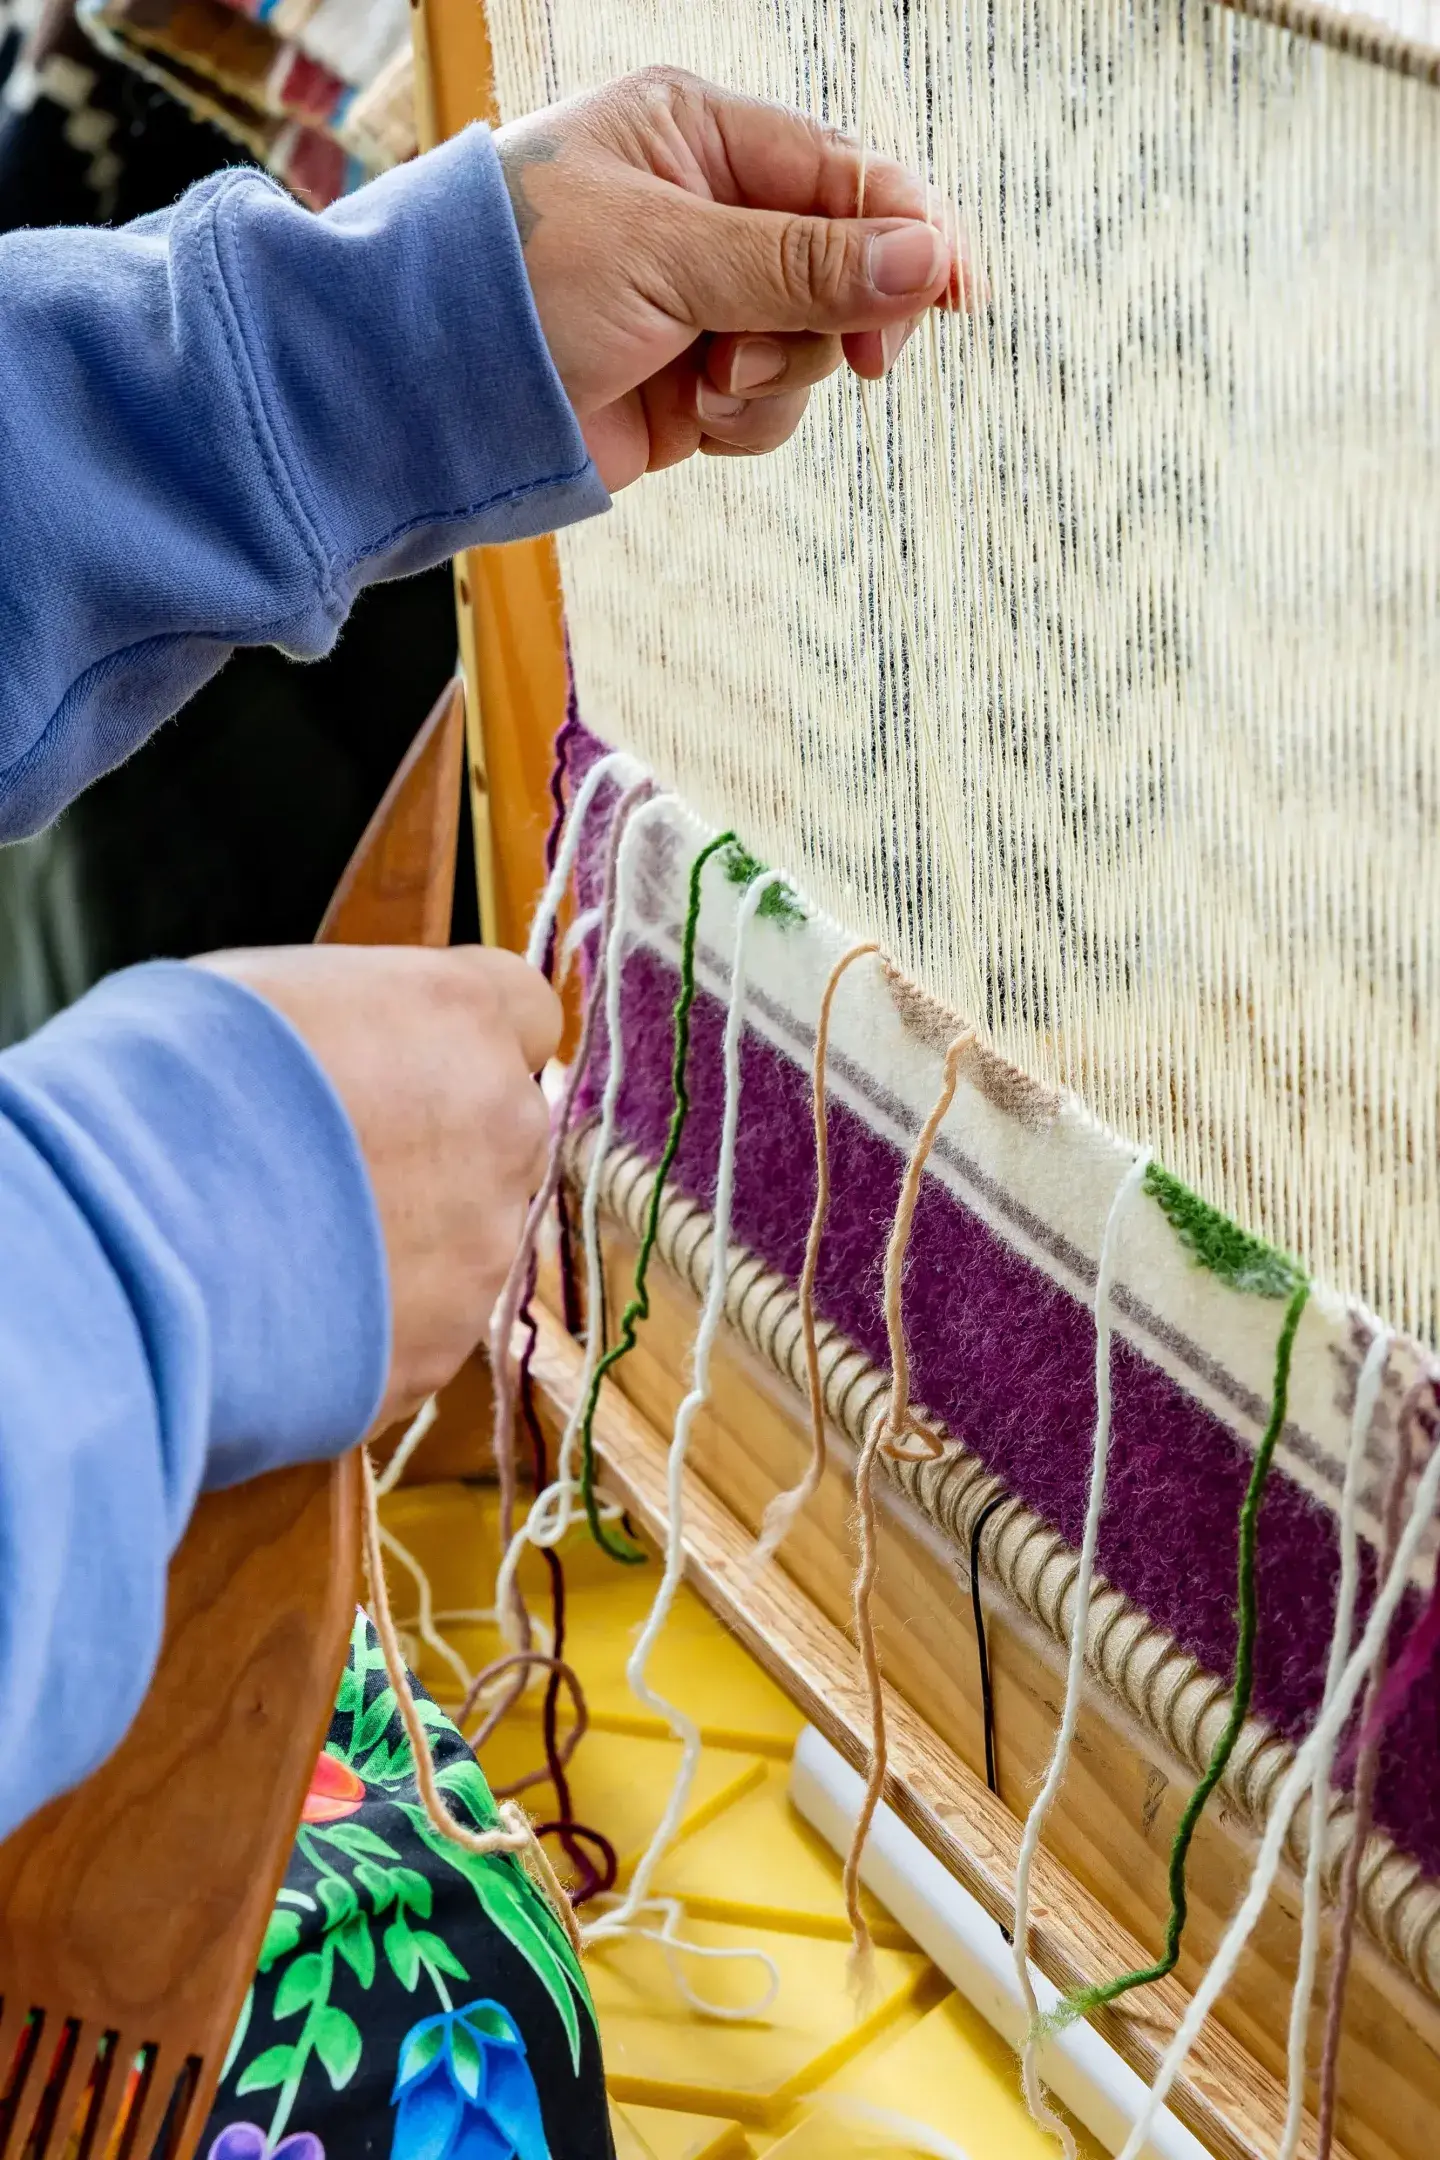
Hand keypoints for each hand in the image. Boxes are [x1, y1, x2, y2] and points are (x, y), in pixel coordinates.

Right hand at [195, 946, 560, 1428]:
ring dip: (405, 1237)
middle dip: (440, 1143)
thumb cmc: (160, 1086)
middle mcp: (498, 1128)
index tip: (414, 1056)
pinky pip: (420, 1324)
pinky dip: (370, 1317)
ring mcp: (481, 1248)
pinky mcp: (441, 1348)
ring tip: (291, 1243)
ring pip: (469, 1235)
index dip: (469, 1036)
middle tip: (335, 1161)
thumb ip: (355, 1023)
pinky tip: (286, 1307)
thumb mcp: (257, 997)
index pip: (526, 1010)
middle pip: (504, 1129)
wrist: (118, 1241)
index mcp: (458, 1016)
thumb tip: (357, 1049)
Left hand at [495, 66, 978, 489]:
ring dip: (776, 379)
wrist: (419, 398)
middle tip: (854, 359)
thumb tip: (930, 258)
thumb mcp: (668, 254)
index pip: (845, 176)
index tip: (955, 295)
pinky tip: (689, 419)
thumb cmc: (516, 282)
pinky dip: (743, 423)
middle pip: (843, 268)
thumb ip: (802, 263)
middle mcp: (705, 214)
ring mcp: (698, 306)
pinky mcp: (684, 389)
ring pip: (810, 348)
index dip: (911, 234)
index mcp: (697, 136)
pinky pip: (766, 408)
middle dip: (835, 320)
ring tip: (706, 386)